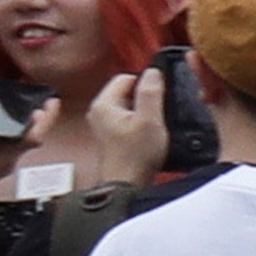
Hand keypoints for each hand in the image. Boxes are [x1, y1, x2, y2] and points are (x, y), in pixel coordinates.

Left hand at [57, 69, 170, 189]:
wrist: (127, 184)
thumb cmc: (135, 156)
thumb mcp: (150, 119)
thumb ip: (151, 92)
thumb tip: (153, 71)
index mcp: (103, 104)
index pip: (126, 78)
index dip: (146, 85)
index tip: (158, 100)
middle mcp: (98, 111)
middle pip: (126, 91)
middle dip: (144, 100)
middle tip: (155, 117)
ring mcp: (102, 123)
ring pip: (128, 105)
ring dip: (142, 113)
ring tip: (150, 129)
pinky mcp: (109, 134)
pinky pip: (126, 118)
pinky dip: (138, 123)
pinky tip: (145, 136)